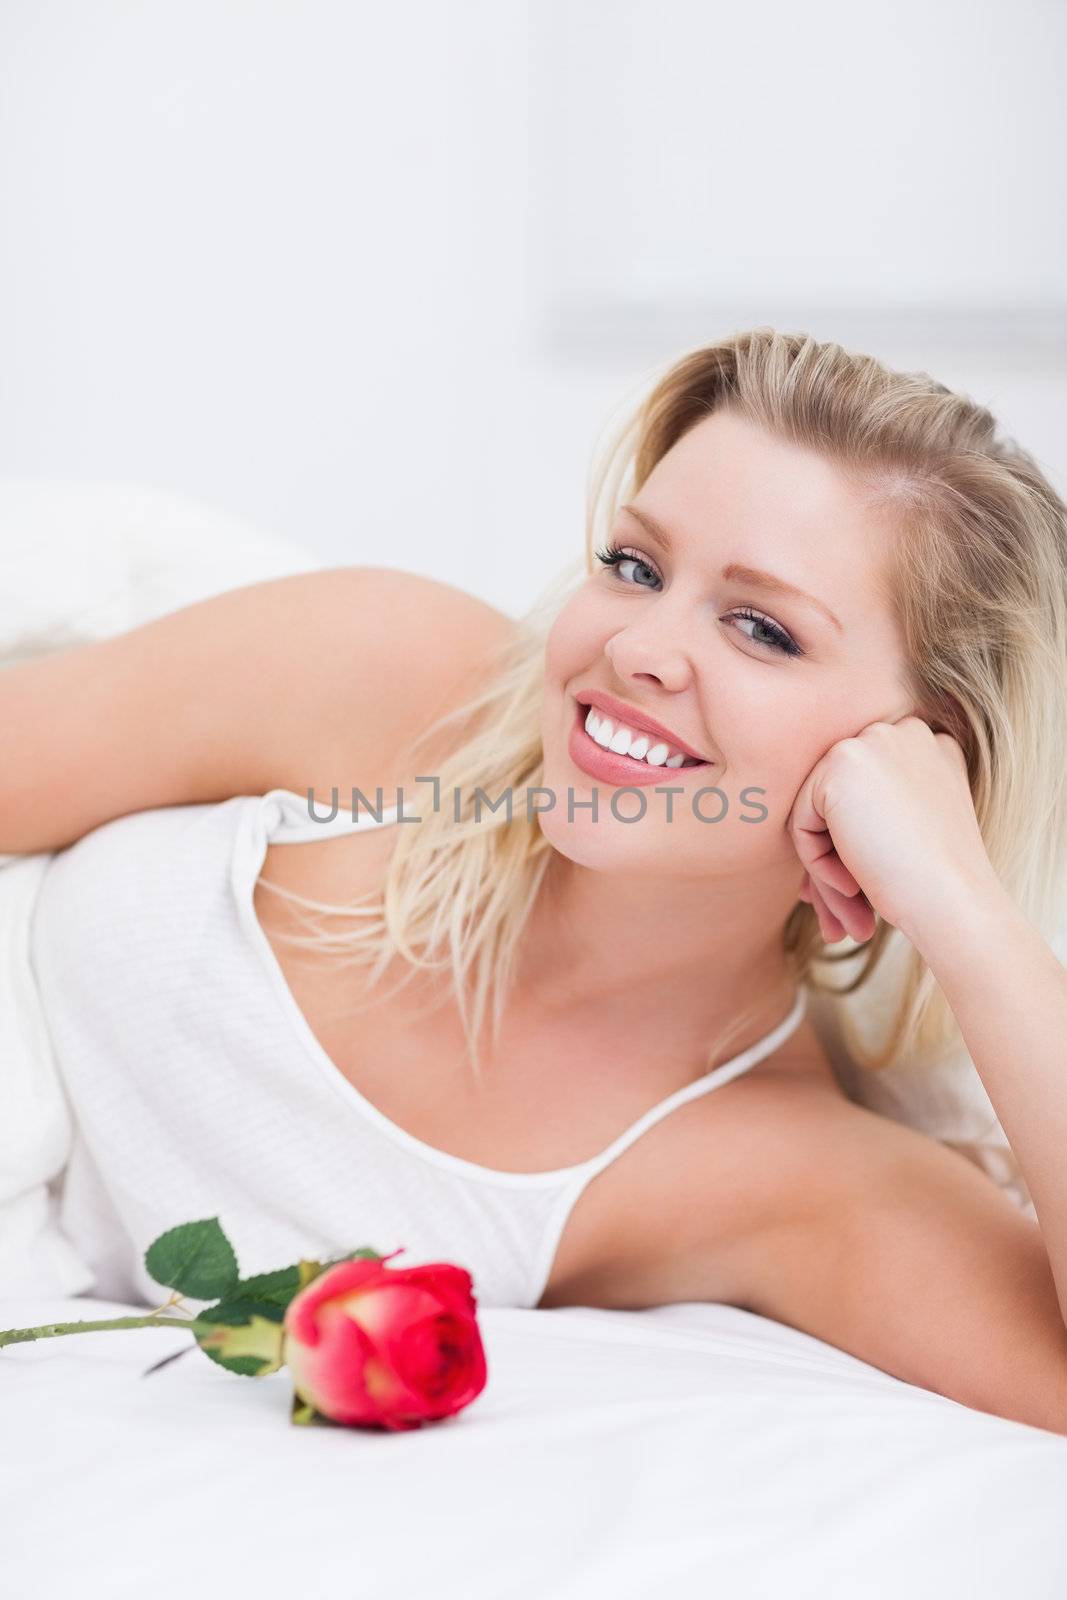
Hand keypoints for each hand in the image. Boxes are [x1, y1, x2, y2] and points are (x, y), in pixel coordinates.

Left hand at [787, 715, 995, 947]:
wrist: (955, 902)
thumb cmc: (936, 884)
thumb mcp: (909, 835)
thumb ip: (871, 816)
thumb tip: (816, 835)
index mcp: (930, 748)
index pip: (864, 793)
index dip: (855, 844)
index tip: (858, 892)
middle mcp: (904, 732)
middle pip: (839, 799)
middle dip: (834, 859)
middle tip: (843, 916)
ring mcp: (873, 742)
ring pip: (817, 811)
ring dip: (825, 867)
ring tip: (849, 914)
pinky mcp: (842, 763)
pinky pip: (802, 821)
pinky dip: (816, 862)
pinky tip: (852, 885)